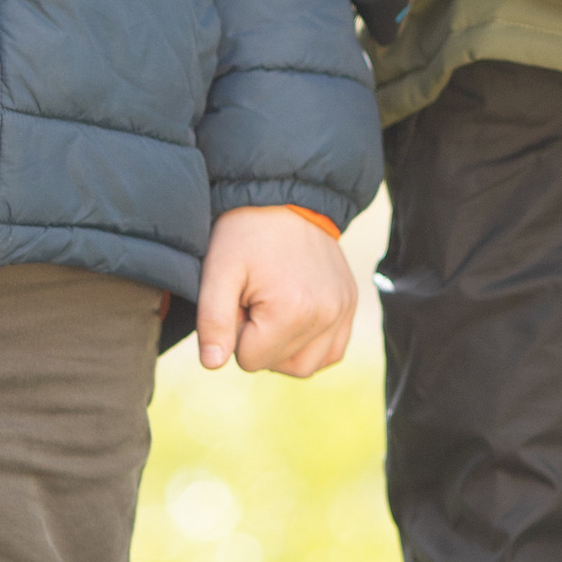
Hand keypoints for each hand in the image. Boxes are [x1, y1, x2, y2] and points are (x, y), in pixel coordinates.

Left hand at [194, 206, 358, 378]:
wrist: (286, 195)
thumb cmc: (246, 231)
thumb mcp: (218, 270)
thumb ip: (213, 321)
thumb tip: (213, 364)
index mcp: (292, 311)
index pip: (249, 360)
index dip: (235, 330)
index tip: (238, 295)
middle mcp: (326, 315)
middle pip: (278, 365)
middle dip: (258, 340)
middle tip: (252, 299)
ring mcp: (342, 310)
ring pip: (306, 366)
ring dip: (282, 348)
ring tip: (271, 309)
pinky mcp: (349, 304)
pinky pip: (332, 352)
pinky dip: (310, 346)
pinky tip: (294, 320)